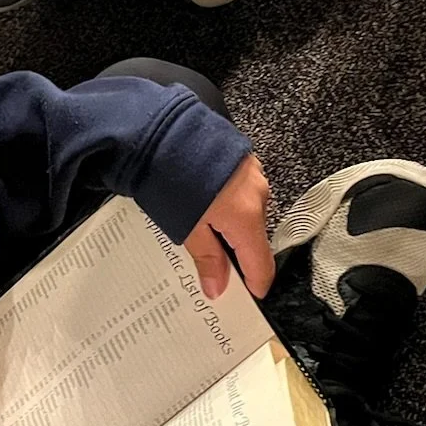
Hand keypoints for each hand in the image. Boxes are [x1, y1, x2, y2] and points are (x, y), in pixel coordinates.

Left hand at [184, 154, 274, 299]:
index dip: (255, 284)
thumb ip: (207, 258)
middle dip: (235, 253)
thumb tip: (218, 289)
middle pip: (254, 237)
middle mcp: (259, 194)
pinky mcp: (242, 158)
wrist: (162, 128)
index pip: (262, 263)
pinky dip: (228, 204)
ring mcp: (253, 173)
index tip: (246, 297)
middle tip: (209, 264)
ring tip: (200, 231)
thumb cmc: (171, 180)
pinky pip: (242, 192)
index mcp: (247, 217)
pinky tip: (204, 204)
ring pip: (248, 213)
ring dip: (229, 226)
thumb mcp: (186, 227)